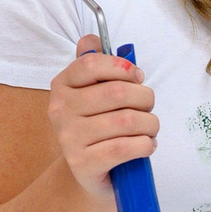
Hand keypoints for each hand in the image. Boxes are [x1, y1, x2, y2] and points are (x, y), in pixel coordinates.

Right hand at [47, 34, 156, 198]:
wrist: (90, 173)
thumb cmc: (98, 127)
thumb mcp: (93, 93)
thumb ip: (93, 63)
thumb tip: (92, 38)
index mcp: (62, 86)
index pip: (90, 64)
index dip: (122, 68)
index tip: (137, 77)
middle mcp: (60, 110)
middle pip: (116, 93)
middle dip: (145, 99)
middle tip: (148, 108)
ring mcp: (69, 138)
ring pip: (126, 121)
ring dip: (150, 124)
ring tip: (150, 129)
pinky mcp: (83, 163)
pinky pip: (124, 147)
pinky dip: (144, 145)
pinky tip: (146, 145)